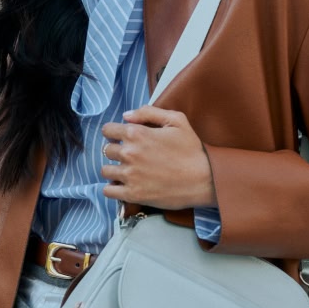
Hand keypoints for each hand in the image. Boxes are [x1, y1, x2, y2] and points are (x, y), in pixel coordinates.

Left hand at [101, 105, 216, 210]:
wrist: (203, 178)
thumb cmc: (191, 148)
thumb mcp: (176, 120)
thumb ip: (148, 112)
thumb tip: (126, 116)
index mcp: (137, 134)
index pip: (108, 130)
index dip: (114, 132)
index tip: (122, 136)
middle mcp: (129, 154)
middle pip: (106, 150)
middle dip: (116, 150)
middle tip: (130, 154)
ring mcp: (129, 175)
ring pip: (105, 170)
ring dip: (114, 168)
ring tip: (128, 169)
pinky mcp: (132, 194)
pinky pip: (108, 190)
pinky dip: (113, 187)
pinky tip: (125, 183)